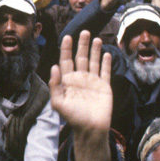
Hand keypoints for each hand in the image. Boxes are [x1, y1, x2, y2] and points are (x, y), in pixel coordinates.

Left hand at [48, 31, 112, 160]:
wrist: (91, 129)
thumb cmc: (73, 118)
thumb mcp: (58, 103)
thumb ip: (55, 85)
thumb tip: (53, 67)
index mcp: (68, 81)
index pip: (66, 61)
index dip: (66, 49)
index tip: (67, 37)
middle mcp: (80, 79)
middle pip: (80, 57)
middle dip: (82, 45)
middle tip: (84, 31)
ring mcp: (92, 82)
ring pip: (93, 61)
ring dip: (94, 50)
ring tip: (96, 38)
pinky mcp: (104, 87)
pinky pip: (105, 72)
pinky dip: (106, 62)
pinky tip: (106, 53)